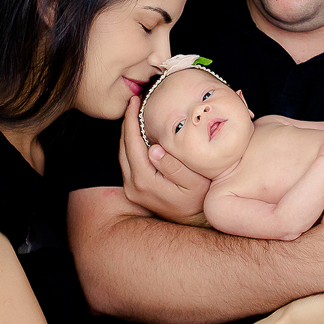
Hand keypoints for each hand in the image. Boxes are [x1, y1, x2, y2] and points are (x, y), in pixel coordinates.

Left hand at [120, 95, 209, 224]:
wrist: (195, 223)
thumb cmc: (199, 200)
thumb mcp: (194, 182)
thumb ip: (174, 166)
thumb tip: (153, 149)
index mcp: (144, 181)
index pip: (132, 143)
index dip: (131, 120)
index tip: (134, 101)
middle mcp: (133, 186)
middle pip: (123, 147)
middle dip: (127, 122)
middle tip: (133, 102)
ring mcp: (132, 190)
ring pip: (123, 154)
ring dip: (127, 133)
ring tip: (135, 113)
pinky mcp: (135, 191)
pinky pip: (128, 162)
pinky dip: (131, 144)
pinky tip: (140, 134)